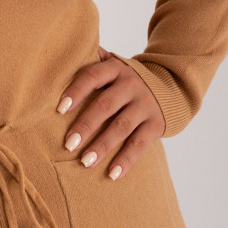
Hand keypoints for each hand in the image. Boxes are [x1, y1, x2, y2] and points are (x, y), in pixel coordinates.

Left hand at [56, 46, 165, 180]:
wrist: (169, 87)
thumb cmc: (124, 80)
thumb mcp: (111, 66)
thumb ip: (90, 61)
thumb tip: (62, 53)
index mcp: (115, 69)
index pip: (92, 76)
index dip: (76, 91)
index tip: (59, 108)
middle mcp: (131, 85)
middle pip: (106, 105)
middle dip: (86, 125)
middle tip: (68, 144)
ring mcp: (145, 105)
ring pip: (122, 126)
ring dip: (103, 145)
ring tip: (85, 162)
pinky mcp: (156, 124)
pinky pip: (139, 144)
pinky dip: (126, 160)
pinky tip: (112, 174)